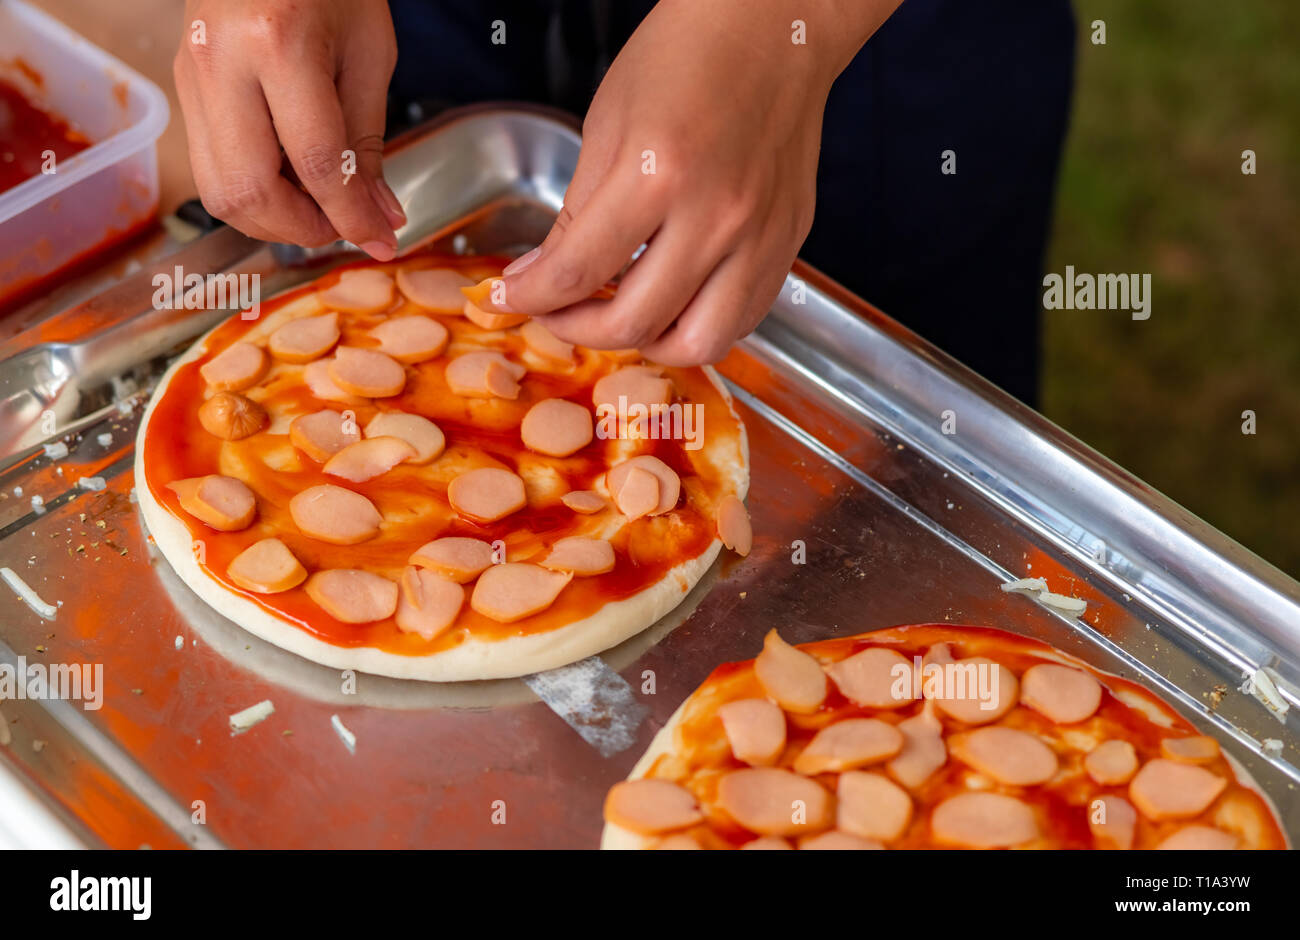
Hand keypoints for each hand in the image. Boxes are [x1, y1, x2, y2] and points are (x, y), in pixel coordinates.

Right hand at [174, 0, 403, 256]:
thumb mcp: (369, 54)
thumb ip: (369, 142)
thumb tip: (379, 215)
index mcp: (278, 44)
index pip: (316, 164)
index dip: (353, 217)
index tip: (382, 242)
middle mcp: (221, 63)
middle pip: (249, 192)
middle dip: (303, 229)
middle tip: (343, 224)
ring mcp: (190, 75)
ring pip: (219, 192)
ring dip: (273, 219)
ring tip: (318, 205)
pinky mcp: (181, 85)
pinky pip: (211, 167)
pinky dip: (254, 192)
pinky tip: (289, 180)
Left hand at [484, 0, 897, 364]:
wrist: (774, 28)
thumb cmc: (687, 57)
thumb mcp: (607, 125)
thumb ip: (577, 212)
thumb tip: (541, 278)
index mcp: (658, 174)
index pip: (577, 272)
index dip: (530, 299)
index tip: (510, 300)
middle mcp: (716, 216)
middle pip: (633, 322)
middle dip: (575, 328)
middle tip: (556, 313)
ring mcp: (759, 236)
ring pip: (699, 343)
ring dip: (646, 344)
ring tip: (618, 320)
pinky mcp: (788, 243)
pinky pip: (744, 319)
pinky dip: (701, 328)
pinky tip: (674, 305)